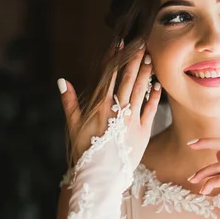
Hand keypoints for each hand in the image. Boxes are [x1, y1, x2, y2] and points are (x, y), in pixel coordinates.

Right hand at [58, 41, 161, 168]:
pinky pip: (151, 109)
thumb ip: (69, 102)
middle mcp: (117, 110)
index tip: (119, 42)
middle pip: (128, 79)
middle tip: (142, 42)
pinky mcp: (143, 130)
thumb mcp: (73, 126)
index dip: (114, 58)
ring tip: (150, 57)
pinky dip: (154, 96)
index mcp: (100, 106)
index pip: (109, 76)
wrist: (100, 176)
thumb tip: (62, 81)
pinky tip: (157, 84)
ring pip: (140, 91)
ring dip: (146, 73)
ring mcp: (131, 119)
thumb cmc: (84, 150)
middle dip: (134, 59)